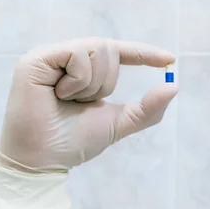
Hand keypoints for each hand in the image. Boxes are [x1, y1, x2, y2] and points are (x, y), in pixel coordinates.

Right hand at [0, 37, 177, 171]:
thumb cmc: (75, 142)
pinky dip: (79, 81)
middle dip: (108, 81)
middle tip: (85, 103)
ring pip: (97, 48)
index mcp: (82, 69)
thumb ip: (146, 108)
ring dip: (93, 84)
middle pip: (109, 47)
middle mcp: (65, 57)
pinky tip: (59, 96)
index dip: (144, 53)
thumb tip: (174, 86)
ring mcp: (49, 56)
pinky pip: (77, 54)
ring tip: (69, 101)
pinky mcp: (35, 60)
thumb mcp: (119, 123)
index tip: (171, 60)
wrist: (45, 161)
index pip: (118, 52)